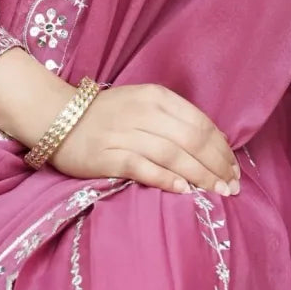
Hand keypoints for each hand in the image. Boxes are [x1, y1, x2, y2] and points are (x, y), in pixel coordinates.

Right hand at [51, 83, 239, 196]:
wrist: (56, 116)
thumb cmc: (106, 114)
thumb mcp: (143, 103)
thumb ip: (175, 119)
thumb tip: (213, 144)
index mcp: (156, 97)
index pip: (200, 123)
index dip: (222, 148)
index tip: (234, 168)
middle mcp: (143, 113)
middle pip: (192, 140)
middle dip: (217, 165)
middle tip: (231, 186)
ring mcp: (125, 134)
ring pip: (173, 155)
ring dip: (200, 176)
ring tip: (217, 192)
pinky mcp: (108, 156)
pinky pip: (144, 169)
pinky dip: (166, 180)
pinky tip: (183, 192)